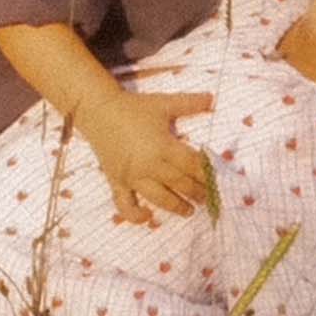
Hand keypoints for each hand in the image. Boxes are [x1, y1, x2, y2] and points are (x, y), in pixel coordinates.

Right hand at [80, 87, 214, 224]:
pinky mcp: (117, 182)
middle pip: (180, 183)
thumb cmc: (134, 107)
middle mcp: (149, 165)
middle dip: (197, 192)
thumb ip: (189, 103)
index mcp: (163, 146)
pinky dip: (136, 215)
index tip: (217, 180)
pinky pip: (125, 205)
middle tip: (209, 198)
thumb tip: (212, 98)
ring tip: (189, 211)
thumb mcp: (163, 103)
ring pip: (159, 198)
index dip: (206, 173)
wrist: (98, 110)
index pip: (191, 165)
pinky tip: (147, 217)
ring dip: (176, 207)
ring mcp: (132, 177)